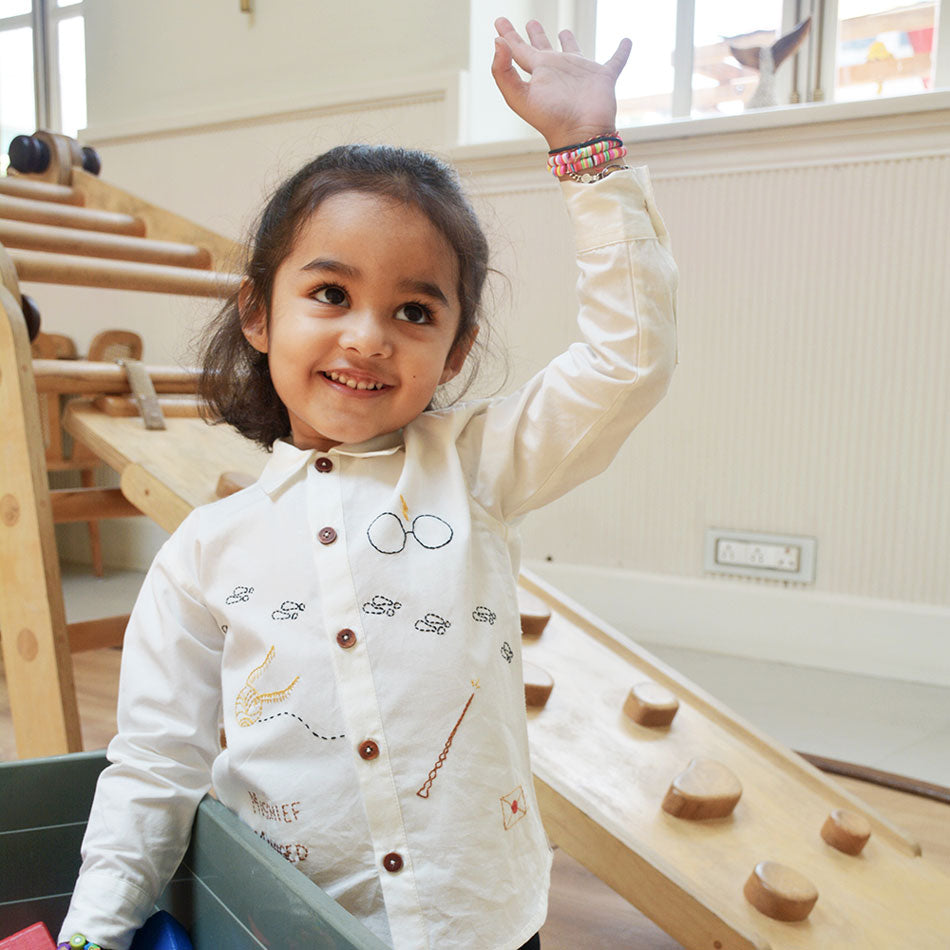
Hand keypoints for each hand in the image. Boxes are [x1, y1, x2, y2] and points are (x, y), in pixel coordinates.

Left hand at [491, 17, 630, 150]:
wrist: (581, 134)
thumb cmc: (549, 119)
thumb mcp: (518, 97)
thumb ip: (503, 71)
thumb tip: (497, 42)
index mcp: (538, 73)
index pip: (518, 50)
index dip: (508, 35)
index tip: (499, 22)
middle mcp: (557, 70)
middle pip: (543, 47)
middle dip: (536, 35)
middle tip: (532, 23)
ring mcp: (580, 73)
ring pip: (573, 50)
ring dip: (569, 40)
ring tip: (564, 30)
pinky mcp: (603, 77)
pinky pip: (615, 60)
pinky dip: (622, 52)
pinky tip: (626, 41)